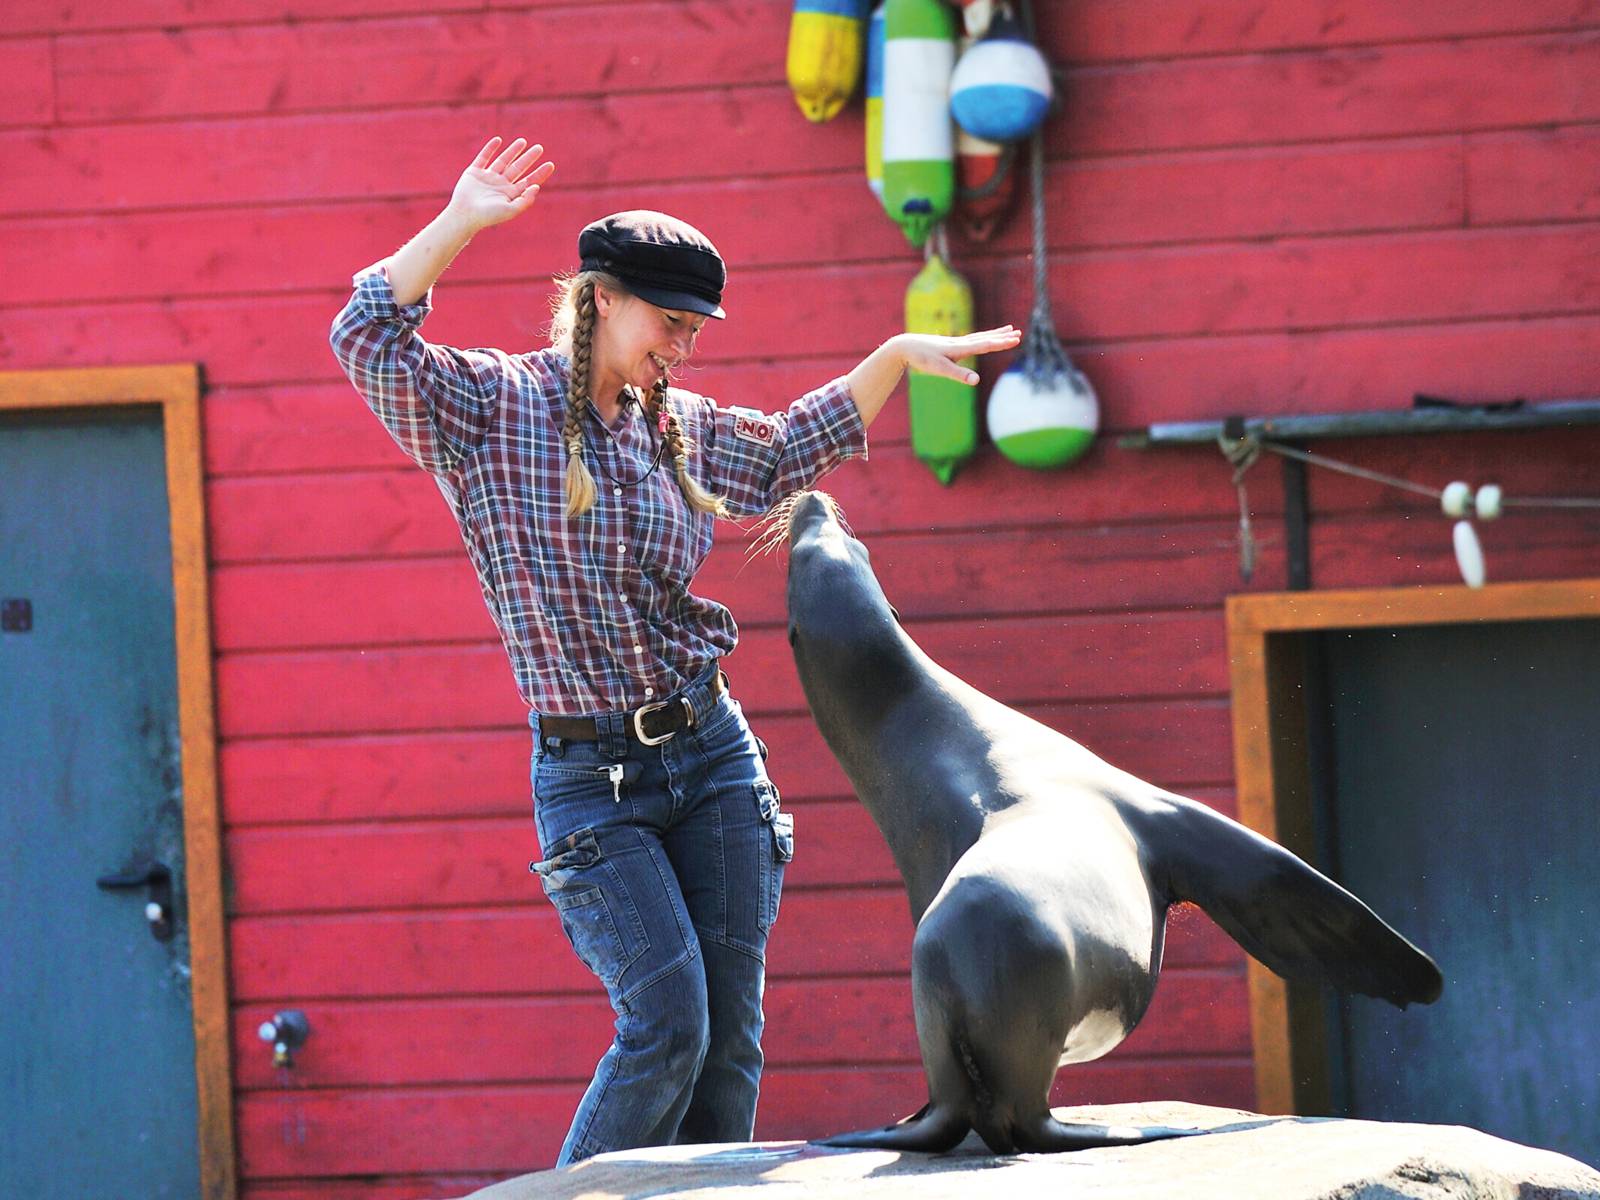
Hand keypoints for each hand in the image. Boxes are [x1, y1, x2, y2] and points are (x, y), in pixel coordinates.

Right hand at [445, 136, 554, 231]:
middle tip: (540, 148)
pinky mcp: (474, 172)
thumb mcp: (511, 210)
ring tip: (523, 141)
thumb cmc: (488, 216)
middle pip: (518, 168)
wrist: (465, 215)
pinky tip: (498, 140)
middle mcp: (500, 185)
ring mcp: (487, 178)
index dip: (540, 173)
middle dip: (529, 158)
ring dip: (513, 151)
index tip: (551, 164)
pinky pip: (483, 158)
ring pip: (503, 161)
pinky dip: (490, 149)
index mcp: (510, 194)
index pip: (528, 181)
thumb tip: (537, 186)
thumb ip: (525, 200)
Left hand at [897, 326, 1022, 384]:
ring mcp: (955, 342)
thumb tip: (976, 380)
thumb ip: (959, 375)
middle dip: (1002, 337)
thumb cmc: (922, 358)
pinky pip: (970, 340)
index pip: (986, 344)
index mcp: (961, 348)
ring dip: (994, 334)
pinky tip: (981, 339)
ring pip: (979, 337)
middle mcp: (960, 342)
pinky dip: (981, 337)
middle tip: (1019, 333)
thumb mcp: (940, 369)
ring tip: (1008, 329)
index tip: (1017, 339)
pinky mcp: (949, 344)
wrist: (905, 346)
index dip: (1002, 343)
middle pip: (986, 338)